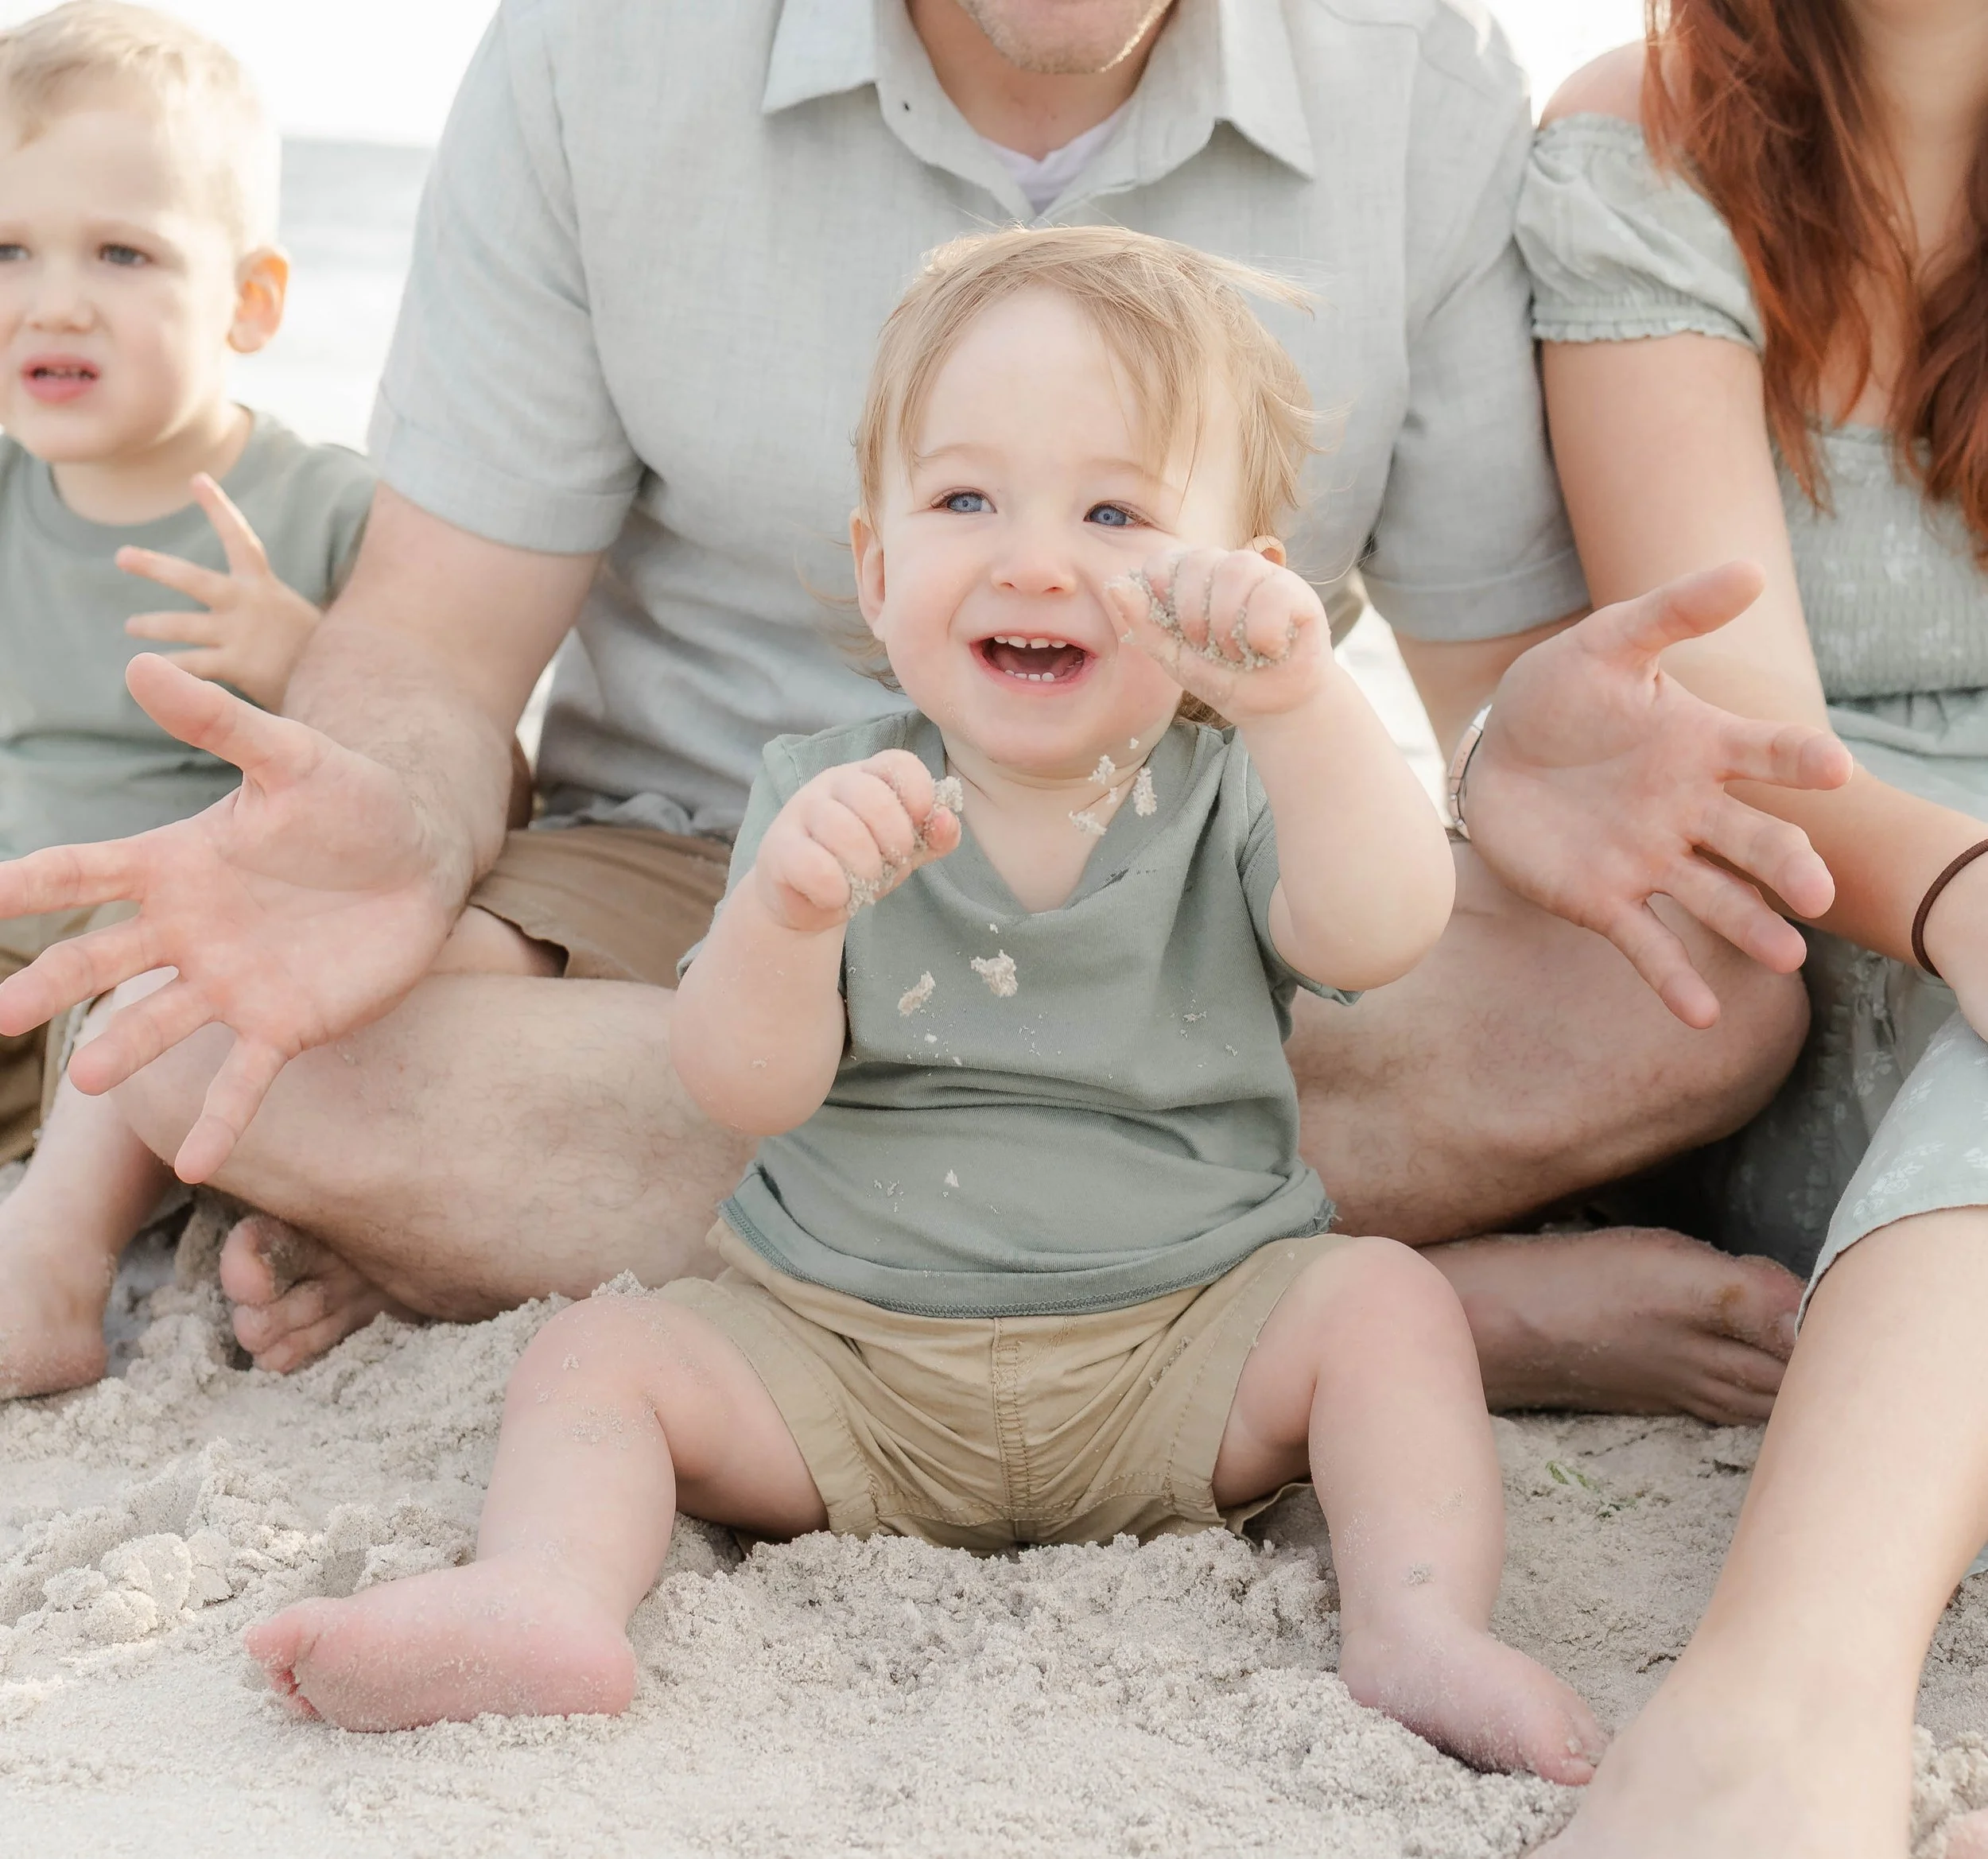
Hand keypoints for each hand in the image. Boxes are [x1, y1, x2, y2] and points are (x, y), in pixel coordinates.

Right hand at [0, 655, 465, 1181]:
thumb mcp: (290, 756)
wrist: (424, 855)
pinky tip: (197, 1165)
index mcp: (178, 865)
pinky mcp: (287, 1022)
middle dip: (48, 985)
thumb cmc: (353, 799)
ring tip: (88, 1079)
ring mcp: (233, 981)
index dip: (24, 885)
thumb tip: (140, 666)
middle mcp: (190, 930)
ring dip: (124, 1051)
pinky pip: (243, 1078)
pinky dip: (219, 1118)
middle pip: (99, 959)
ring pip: (160, 1023)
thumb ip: (220, 723)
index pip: (82, 873)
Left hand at [119, 474, 322, 708]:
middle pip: (193, 579)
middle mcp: (250, 604)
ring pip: (183, 625)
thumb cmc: (314, 650)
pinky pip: (192, 665)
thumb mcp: (291, 615)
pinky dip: (169, 669)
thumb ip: (263, 605)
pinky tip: (147, 672)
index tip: (197, 479)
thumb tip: (239, 603)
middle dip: (155, 567)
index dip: (219, 508)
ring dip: (153, 624)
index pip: (241, 539)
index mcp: (264, 587)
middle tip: (122, 555)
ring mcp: (242, 635)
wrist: (344, 682)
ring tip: (132, 626)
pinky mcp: (240, 666)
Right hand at [752, 750, 960, 933]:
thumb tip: (946, 819)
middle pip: (873, 797)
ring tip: (864, 881)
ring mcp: (801, 812)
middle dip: (895, 839)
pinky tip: (836, 895)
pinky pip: (813, 865)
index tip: (921, 823)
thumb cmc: (860, 865)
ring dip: (866, 867)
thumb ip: (934, 836)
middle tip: (893, 862)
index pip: (898, 763)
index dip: (919, 793)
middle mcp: (832, 785)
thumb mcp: (906, 851)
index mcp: (867, 777)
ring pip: (843, 830)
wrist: (807, 901)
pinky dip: (835, 889)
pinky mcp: (777, 848)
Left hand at [1106, 547, 1329, 721]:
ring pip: (1236, 570)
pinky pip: (1272, 594)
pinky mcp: (1297, 591)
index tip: (1180, 632)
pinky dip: (1264, 634)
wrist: (1270, 707)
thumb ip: (1144, 622)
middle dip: (1196, 618)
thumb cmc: (1222, 677)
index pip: (1165, 560)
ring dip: (1229, 626)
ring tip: (1239, 653)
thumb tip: (1114, 584)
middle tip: (1210, 649)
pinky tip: (1270, 649)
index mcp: (1192, 579)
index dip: (1165, 594)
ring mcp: (1263, 574)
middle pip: (1199, 562)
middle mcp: (1227, 567)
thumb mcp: (1174, 657)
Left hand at [1465, 562, 1853, 1027]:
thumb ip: (1672, 612)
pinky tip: (1700, 1015)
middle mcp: (1691, 811)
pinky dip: (1673, 977)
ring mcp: (1653, 859)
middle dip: (1787, 867)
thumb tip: (1747, 569)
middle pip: (1755, 841)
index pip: (1767, 753)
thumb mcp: (1606, 645)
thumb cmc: (1557, 694)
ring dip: (1749, 928)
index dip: (1800, 760)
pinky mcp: (1606, 901)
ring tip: (1784, 957)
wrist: (1491, 753)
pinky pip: (1647, 943)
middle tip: (1817, 894)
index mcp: (1701, 747)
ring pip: (1714, 899)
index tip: (1835, 770)